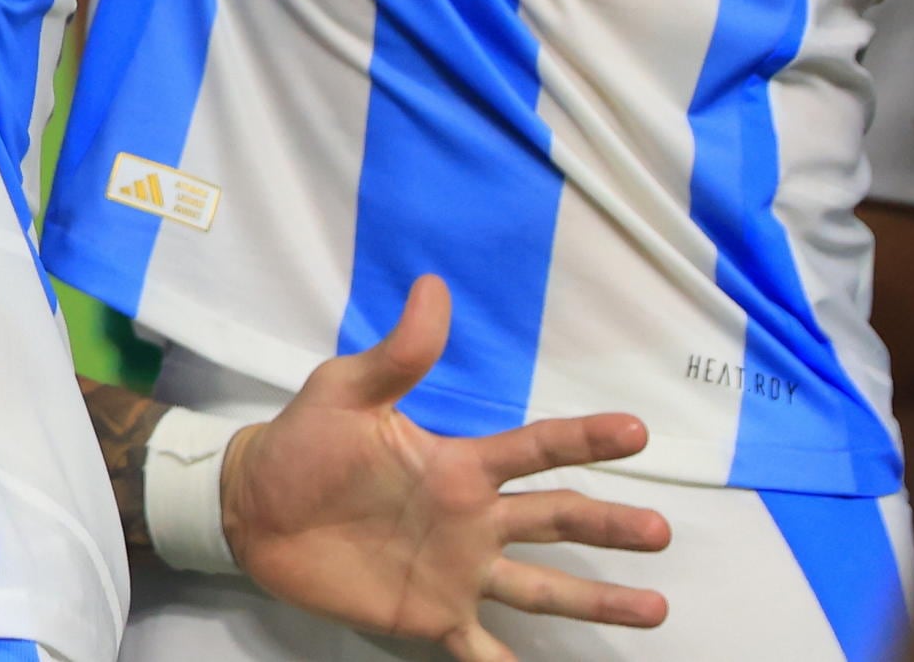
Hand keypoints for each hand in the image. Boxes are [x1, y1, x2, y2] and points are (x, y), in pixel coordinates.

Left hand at [223, 278, 667, 659]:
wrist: (254, 506)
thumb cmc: (304, 442)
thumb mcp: (346, 390)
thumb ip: (398, 353)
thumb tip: (434, 286)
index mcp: (459, 467)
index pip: (534, 450)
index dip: (583, 439)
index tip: (636, 432)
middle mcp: (474, 521)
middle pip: (555, 521)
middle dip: (608, 525)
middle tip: (660, 532)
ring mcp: (458, 572)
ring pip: (542, 590)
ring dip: (597, 601)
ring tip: (656, 608)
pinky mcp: (430, 615)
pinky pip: (481, 650)